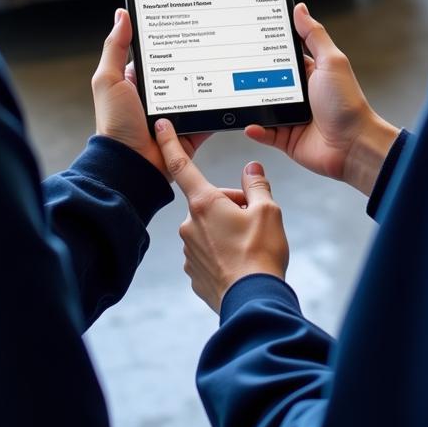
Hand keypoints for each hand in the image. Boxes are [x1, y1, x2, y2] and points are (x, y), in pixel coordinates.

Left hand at [92, 9, 208, 176]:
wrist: (132, 166)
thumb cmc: (115, 125)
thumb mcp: (109, 80)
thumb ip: (116, 47)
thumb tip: (122, 15)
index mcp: (138, 81)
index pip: (157, 53)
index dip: (169, 39)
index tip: (186, 20)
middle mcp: (158, 97)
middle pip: (182, 70)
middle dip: (195, 59)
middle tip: (212, 41)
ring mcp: (176, 113)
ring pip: (200, 91)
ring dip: (209, 83)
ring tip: (223, 64)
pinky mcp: (191, 130)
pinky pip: (210, 116)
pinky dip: (218, 108)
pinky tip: (229, 94)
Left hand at [155, 119, 288, 312]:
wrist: (253, 301)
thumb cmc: (260, 254)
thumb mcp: (267, 211)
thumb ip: (256, 186)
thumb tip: (252, 170)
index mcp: (204, 203)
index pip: (181, 165)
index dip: (170, 142)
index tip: (160, 125)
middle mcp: (189, 224)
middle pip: (208, 201)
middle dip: (229, 204)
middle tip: (253, 219)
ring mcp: (189, 250)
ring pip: (209, 227)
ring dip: (226, 228)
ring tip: (249, 244)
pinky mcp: (193, 272)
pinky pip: (207, 251)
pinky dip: (222, 251)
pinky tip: (239, 261)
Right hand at [243, 3, 399, 195]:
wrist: (353, 145)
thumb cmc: (348, 103)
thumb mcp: (331, 62)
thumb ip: (314, 35)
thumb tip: (300, 9)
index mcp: (309, 73)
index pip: (281, 56)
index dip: (265, 47)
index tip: (245, 35)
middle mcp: (298, 93)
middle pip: (266, 80)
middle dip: (250, 75)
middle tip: (232, 65)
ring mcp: (291, 115)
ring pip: (261, 106)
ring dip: (250, 102)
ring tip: (236, 94)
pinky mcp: (286, 137)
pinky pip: (264, 132)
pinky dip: (255, 128)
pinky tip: (249, 123)